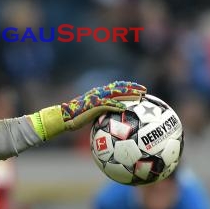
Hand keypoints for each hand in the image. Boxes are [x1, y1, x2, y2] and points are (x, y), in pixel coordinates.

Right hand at [29, 81, 146, 140]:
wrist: (65, 118)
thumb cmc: (77, 118)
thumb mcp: (92, 115)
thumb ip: (102, 114)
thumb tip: (112, 122)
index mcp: (98, 94)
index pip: (115, 87)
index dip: (127, 86)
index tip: (139, 88)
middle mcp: (98, 93)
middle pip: (118, 87)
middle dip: (132, 87)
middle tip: (144, 90)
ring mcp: (96, 98)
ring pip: (115, 94)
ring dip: (128, 94)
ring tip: (139, 96)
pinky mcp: (93, 105)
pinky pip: (107, 105)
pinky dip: (116, 106)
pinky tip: (124, 109)